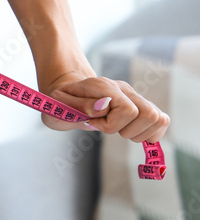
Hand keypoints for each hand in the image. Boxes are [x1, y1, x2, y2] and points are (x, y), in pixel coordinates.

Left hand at [40, 71, 169, 142]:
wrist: (67, 92)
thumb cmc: (60, 102)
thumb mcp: (58, 105)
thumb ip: (79, 105)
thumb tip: (104, 106)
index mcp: (102, 86)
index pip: (127, 110)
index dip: (111, 125)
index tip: (92, 124)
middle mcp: (122, 88)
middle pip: (148, 114)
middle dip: (128, 131)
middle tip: (107, 128)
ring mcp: (134, 95)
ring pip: (158, 118)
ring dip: (139, 133)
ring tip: (118, 130)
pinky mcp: (141, 104)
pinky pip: (161, 121)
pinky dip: (150, 133)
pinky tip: (130, 132)